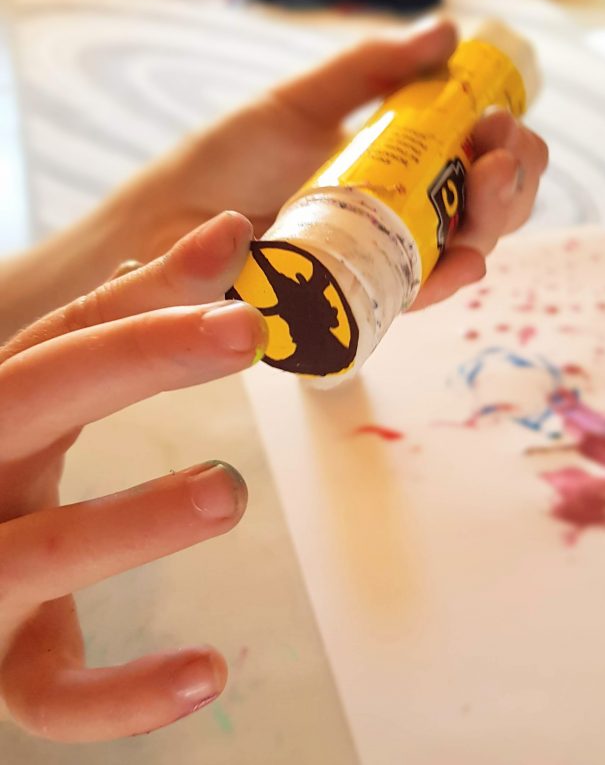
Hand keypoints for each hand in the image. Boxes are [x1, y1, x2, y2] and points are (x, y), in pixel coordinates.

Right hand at [0, 213, 266, 741]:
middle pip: (33, 398)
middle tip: (244, 329)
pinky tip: (208, 671)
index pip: (66, 335)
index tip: (236, 255)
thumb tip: (222, 234)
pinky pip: (48, 696)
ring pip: (38, 554)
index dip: (151, 301)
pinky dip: (123, 697)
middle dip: (135, 358)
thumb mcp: (55, 387)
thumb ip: (137, 316)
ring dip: (130, 522)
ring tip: (225, 492)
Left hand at [153, 19, 546, 307]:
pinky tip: (463, 262)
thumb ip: (367, 71)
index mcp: (394, 172)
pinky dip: (441, 283)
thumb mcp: (299, 105)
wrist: (165, 221)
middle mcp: (397, 222)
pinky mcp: (349, 304)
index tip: (496, 117)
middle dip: (509, 181)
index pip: (472, 162)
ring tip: (489, 183)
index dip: (502, 144)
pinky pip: (407, 298)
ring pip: (460, 254)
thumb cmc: (224, 163)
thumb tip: (445, 33)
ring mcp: (376, 264)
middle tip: (499, 151)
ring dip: (491, 224)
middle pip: (481, 211)